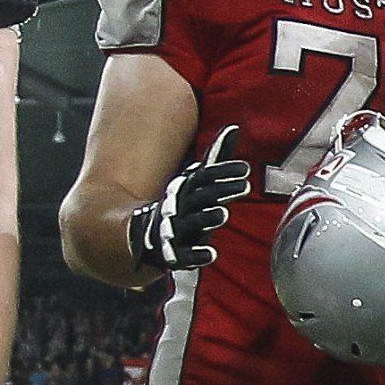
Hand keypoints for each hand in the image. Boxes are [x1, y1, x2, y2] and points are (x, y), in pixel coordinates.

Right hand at [127, 125, 250, 273]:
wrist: (140, 237)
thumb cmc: (182, 206)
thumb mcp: (198, 182)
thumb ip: (216, 159)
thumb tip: (235, 128)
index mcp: (185, 190)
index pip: (203, 178)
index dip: (222, 173)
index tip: (245, 169)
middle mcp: (178, 207)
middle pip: (200, 197)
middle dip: (220, 191)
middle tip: (245, 186)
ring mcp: (174, 230)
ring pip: (190, 223)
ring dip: (205, 218)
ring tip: (223, 213)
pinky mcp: (172, 254)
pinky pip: (183, 255)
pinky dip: (195, 255)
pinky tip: (211, 255)